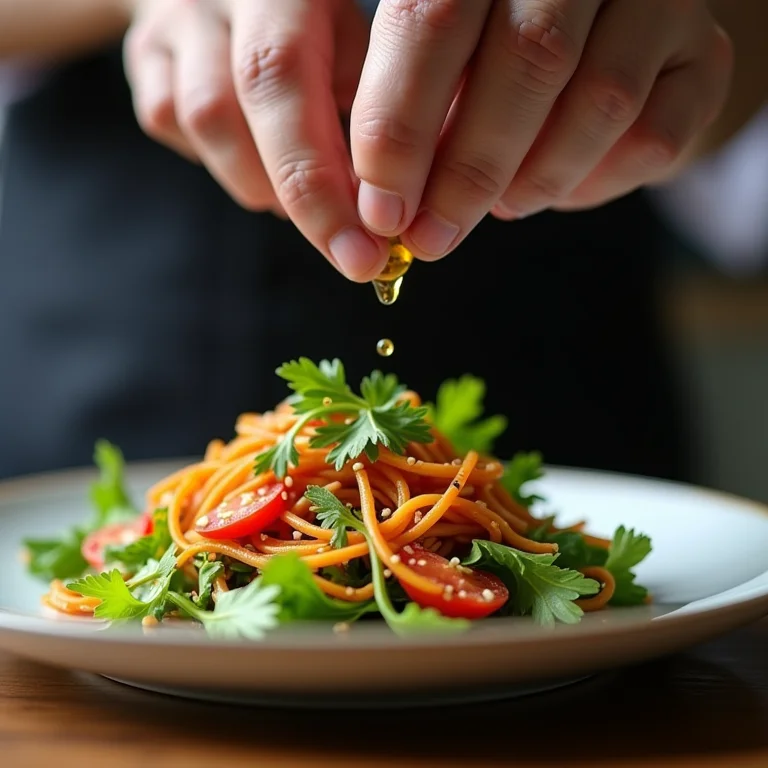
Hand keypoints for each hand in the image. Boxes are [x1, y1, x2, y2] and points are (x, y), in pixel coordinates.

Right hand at [123, 0, 388, 281]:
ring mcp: (179, 16)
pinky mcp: (144, 49)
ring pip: (202, 118)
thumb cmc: (315, 32)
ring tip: (296, 199)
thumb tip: (377, 211)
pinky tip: (252, 162)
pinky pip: (166, 119)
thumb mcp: (358, 52)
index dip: (328, 177)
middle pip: (244, 96)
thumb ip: (367, 117)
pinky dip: (216, 160)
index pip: (298, 77)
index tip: (365, 247)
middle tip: (344, 251)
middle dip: (303, 193)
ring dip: (257, 181)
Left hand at [351, 0, 732, 259]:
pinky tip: (561, 186)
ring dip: (536, 178)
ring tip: (501, 205)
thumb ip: (414, 112)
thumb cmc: (497, 52)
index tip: (383, 209)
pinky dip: (596, 182)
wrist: (605, 34)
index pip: (433, 18)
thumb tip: (384, 205)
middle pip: (527, 58)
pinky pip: (654, 137)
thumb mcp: (442, 64)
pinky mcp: (705, 55)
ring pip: (601, 100)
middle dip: (468, 171)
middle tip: (432, 236)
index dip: (400, 125)